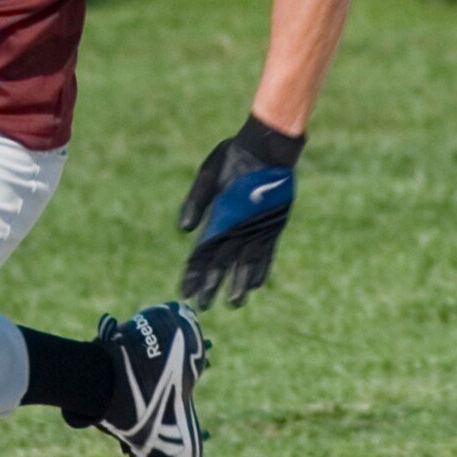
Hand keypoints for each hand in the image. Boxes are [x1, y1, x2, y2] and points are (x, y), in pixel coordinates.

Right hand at [178, 114, 303, 308]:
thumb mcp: (207, 177)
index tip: (185, 292)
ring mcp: (253, 231)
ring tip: (234, 304)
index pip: (200, 254)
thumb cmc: (232, 158)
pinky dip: (260, 269)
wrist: (264, 149)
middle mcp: (232, 231)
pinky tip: (253, 284)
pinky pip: (265, 254)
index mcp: (213, 220)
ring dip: (238, 284)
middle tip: (204, 307)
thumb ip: (196, 202)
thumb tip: (184, 230)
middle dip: (211, 285)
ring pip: (243, 264)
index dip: (192, 274)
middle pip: (219, 265)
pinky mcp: (272, 228)